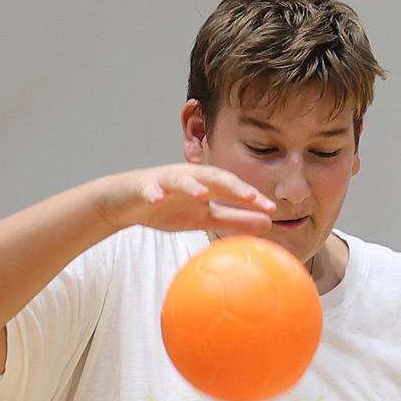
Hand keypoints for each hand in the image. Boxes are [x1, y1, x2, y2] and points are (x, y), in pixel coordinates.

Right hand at [96, 164, 275, 234]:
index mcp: (206, 184)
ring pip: (181, 179)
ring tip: (204, 195)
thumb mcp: (205, 218)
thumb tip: (268, 224)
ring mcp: (165, 180)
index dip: (252, 196)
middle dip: (232, 185)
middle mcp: (189, 177)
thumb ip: (235, 220)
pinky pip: (148, 189)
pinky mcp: (143, 187)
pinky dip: (152, 192)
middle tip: (250, 197)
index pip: (233, 188)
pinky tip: (157, 199)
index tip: (271, 208)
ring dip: (192, 185)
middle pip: (213, 176)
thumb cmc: (170, 207)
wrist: (128, 204)